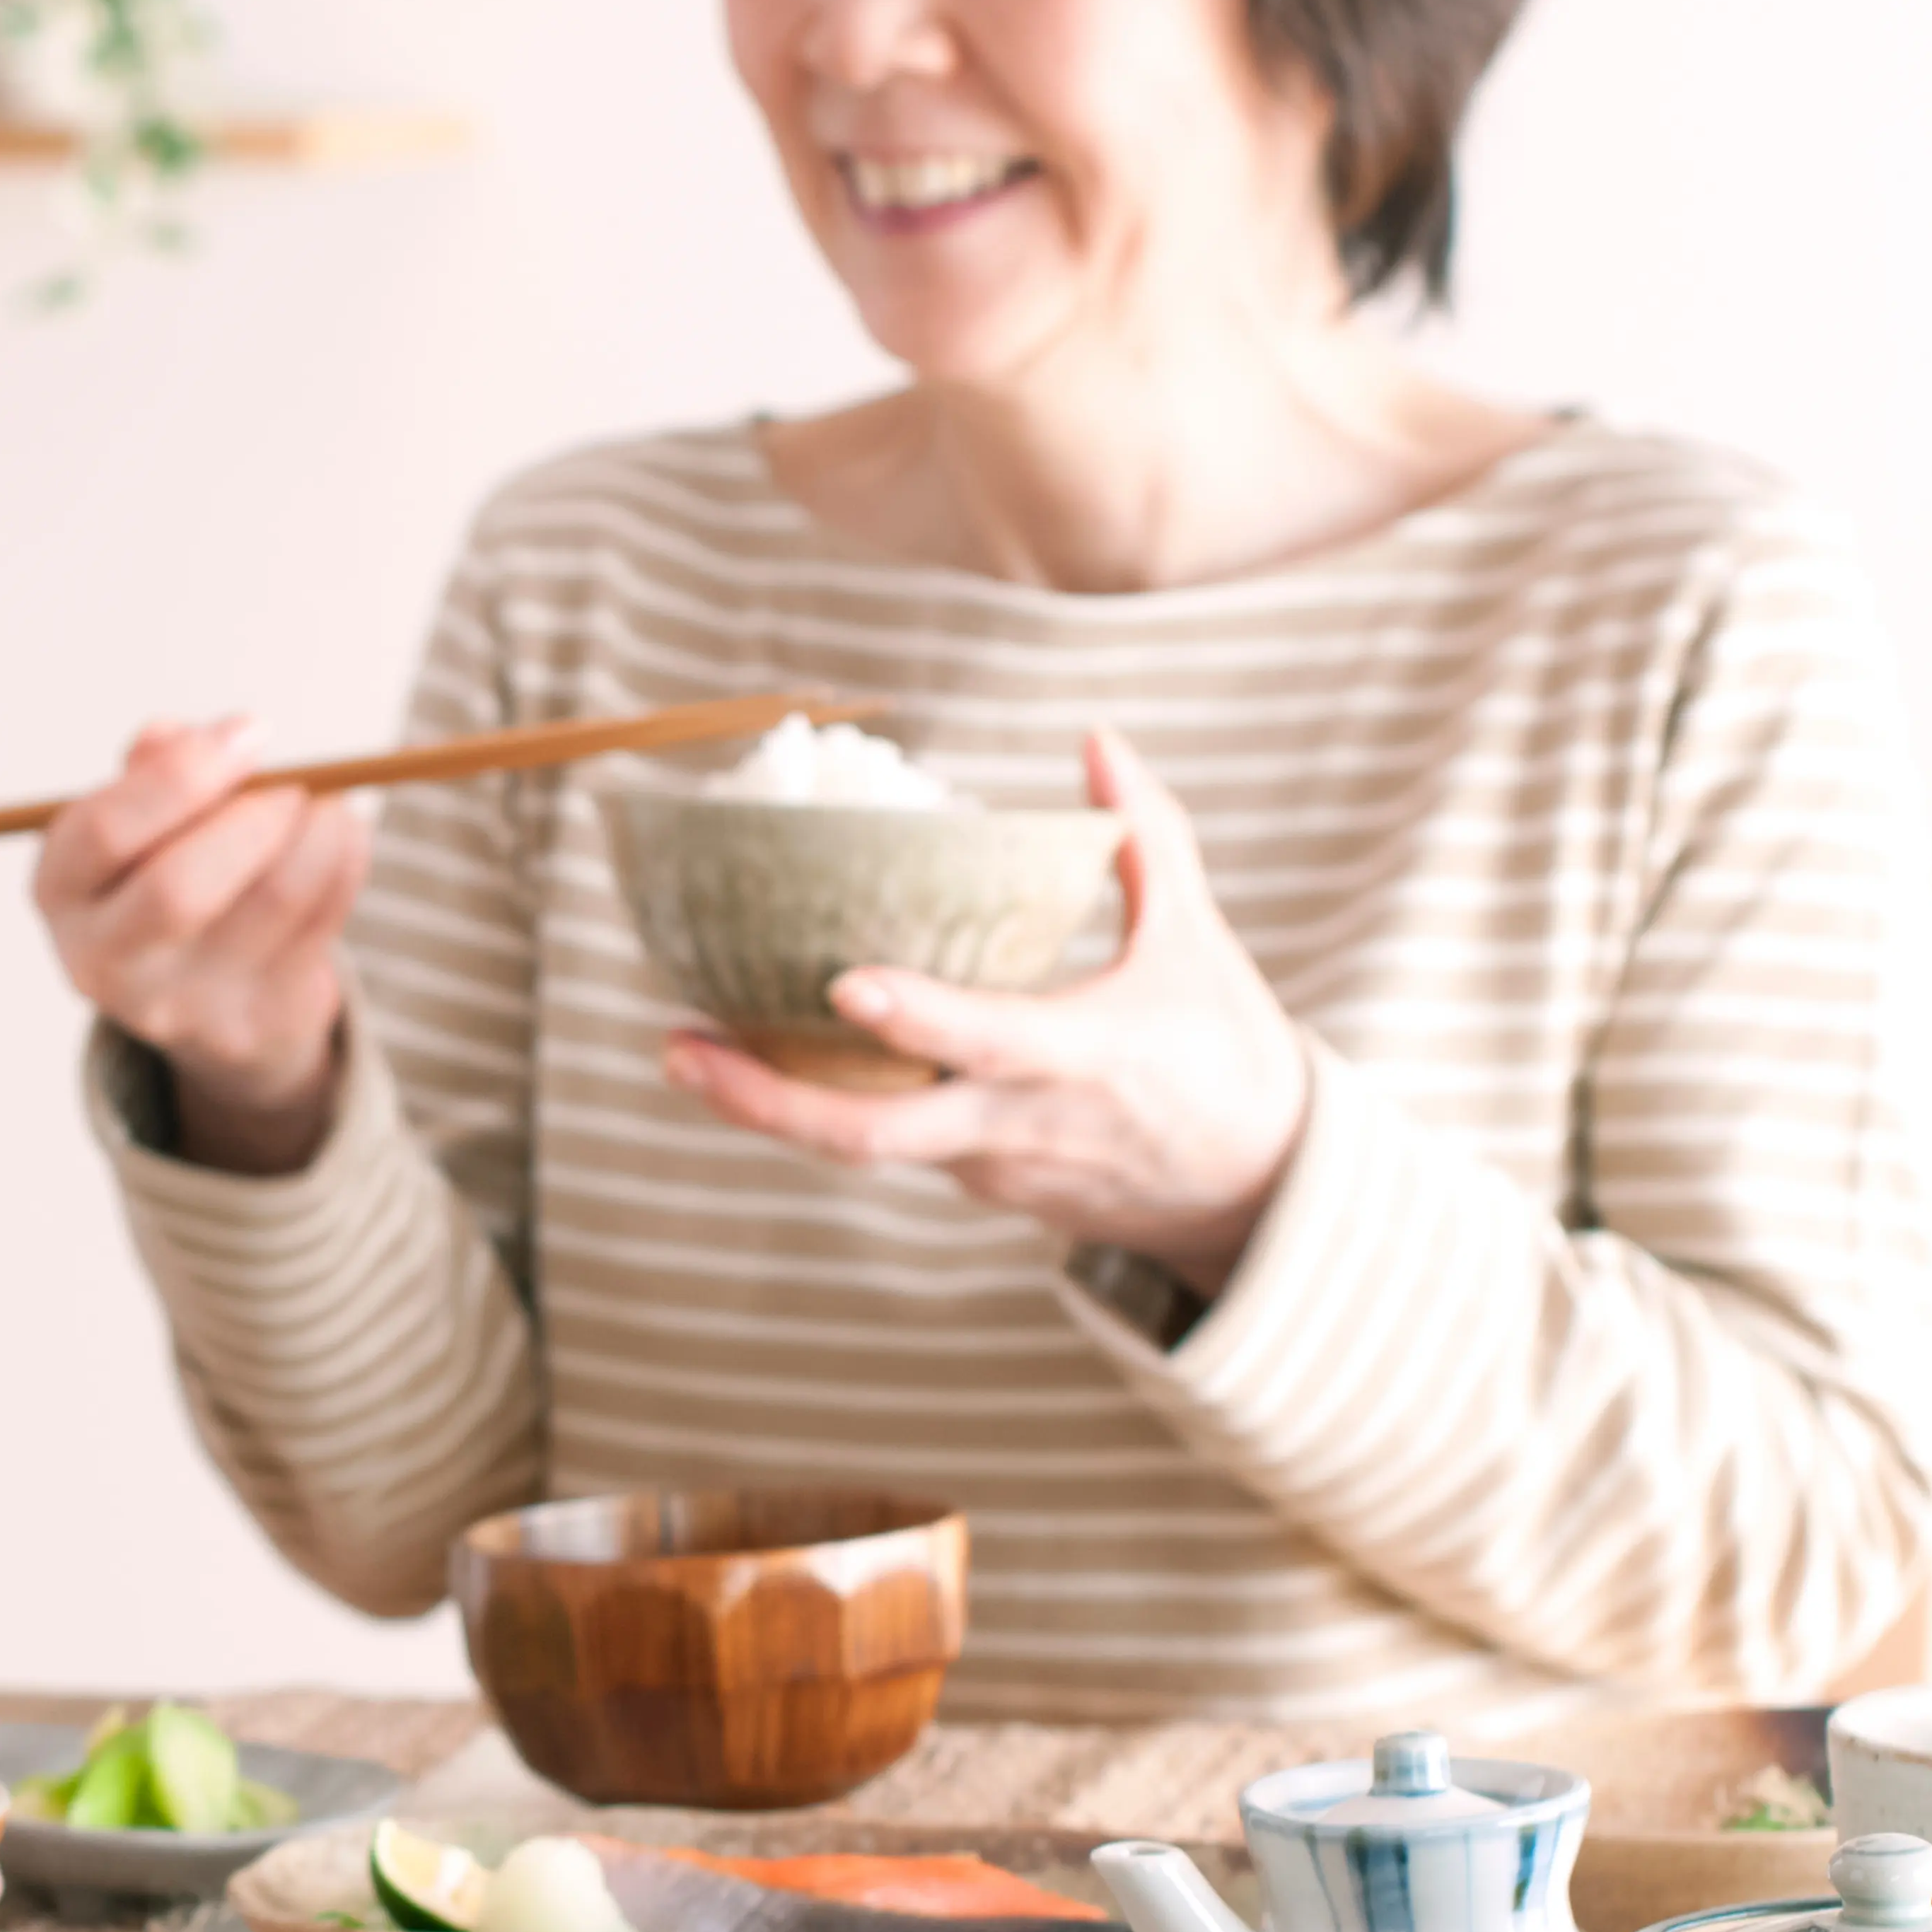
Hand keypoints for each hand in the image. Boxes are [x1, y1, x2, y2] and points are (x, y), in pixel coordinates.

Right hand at [32, 715, 370, 1175]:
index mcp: (62, 891)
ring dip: (317, 826)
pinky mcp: (258, 1024)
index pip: (104, 831)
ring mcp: (183, 1007)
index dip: (183, 773)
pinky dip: (345, 857)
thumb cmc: (167, 876)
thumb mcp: (139, 822)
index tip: (247, 733)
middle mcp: (105, 962)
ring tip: (319, 802)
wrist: (209, 1002)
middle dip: (255, 812)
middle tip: (290, 781)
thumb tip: (181, 739)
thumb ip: (153, 769)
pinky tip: (332, 839)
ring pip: (276, 896)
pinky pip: (324, 920)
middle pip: (180, 887)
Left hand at [660, 730, 1310, 1297]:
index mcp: (1088, 1057)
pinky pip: (890, 1145)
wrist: (1254, 1192)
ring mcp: (992, 1168)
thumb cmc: (1227, 1050)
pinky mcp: (977, 1186)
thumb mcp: (1200, 940)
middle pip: (875, 1137)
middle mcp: (1024, 1125)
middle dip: (766, 1101)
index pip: (987, 1041)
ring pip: (866, 1148)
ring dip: (771, 1107)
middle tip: (677, 1048)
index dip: (914, 1019)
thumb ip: (1149, 836)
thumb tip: (1097, 739)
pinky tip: (760, 1061)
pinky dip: (826, 1106)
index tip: (839, 982)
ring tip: (686, 1052)